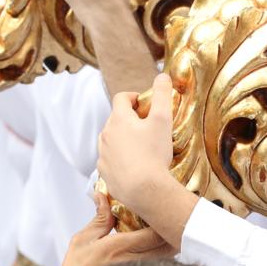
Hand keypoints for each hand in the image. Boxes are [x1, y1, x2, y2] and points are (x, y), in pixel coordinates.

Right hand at [53, 193, 174, 265]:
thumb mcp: (83, 240)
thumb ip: (100, 218)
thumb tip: (103, 195)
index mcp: (117, 248)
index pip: (154, 234)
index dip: (164, 222)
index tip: (165, 212)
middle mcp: (132, 263)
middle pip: (167, 247)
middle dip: (172, 233)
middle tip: (174, 221)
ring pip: (168, 259)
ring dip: (171, 246)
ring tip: (171, 233)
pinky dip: (166, 259)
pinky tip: (163, 251)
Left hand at [97, 73, 174, 212]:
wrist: (144, 189)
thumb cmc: (154, 153)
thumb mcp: (163, 120)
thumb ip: (163, 95)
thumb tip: (162, 75)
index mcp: (119, 120)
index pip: (121, 98)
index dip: (133, 97)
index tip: (144, 103)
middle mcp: (106, 134)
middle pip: (115, 119)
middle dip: (130, 119)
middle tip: (148, 126)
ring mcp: (103, 154)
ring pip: (111, 139)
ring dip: (124, 138)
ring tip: (142, 147)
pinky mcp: (104, 171)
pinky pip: (110, 159)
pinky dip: (120, 158)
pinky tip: (135, 165)